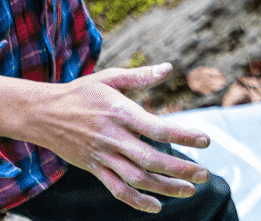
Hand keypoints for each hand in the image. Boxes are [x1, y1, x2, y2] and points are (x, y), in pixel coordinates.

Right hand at [0, 66, 213, 212]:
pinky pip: (116, 189)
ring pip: (136, 178)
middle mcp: (113, 138)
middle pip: (150, 159)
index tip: (206, 141)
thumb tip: (168, 67)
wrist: (42, 114)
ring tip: (189, 191)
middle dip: (180, 169)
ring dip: (164, 187)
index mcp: (121, 114)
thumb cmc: (81, 92)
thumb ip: (140, 76)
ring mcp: (102, 156)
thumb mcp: (110, 78)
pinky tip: (156, 206)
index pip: (158, 128)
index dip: (183, 136)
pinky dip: (136, 200)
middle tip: (204, 174)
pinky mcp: (93, 168)